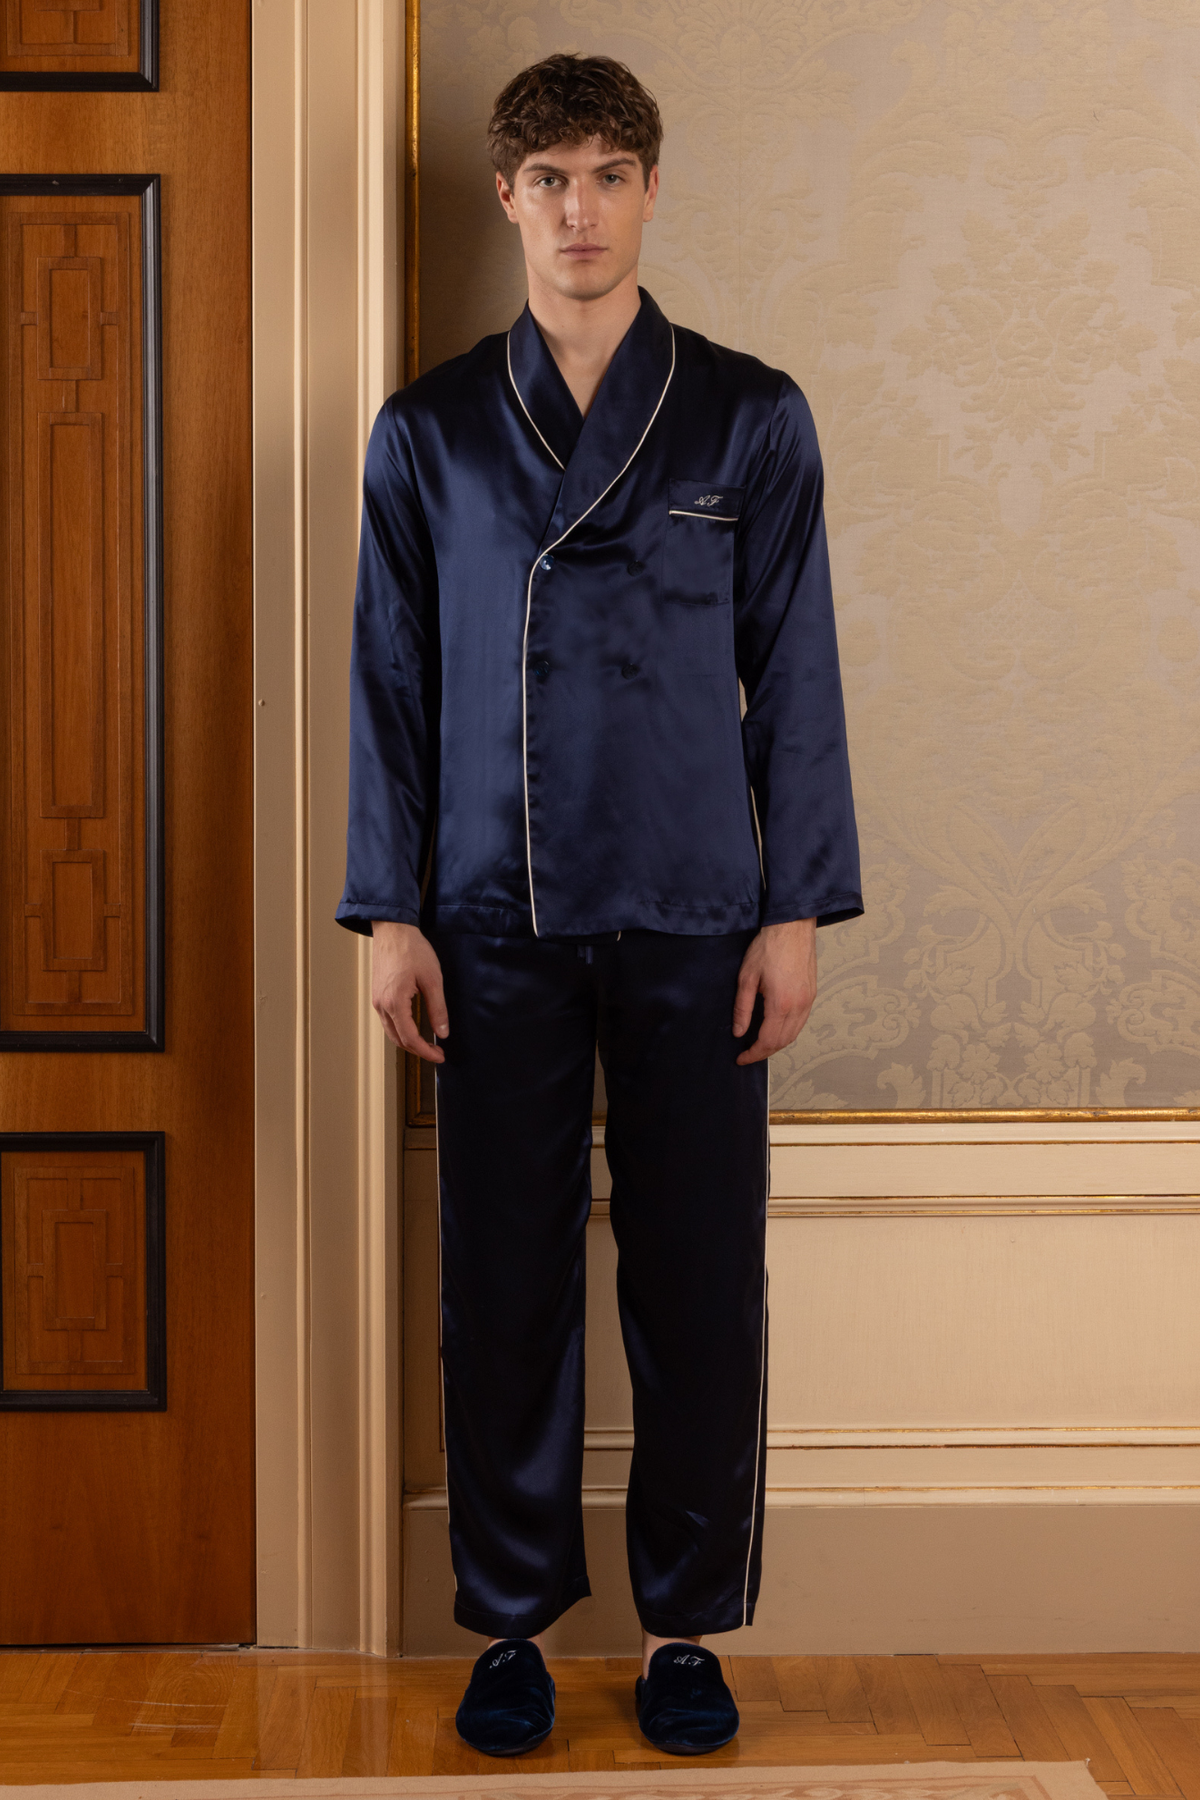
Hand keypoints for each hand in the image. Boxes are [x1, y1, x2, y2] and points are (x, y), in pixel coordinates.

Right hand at [370, 921, 447, 1061]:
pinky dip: (400, 1030)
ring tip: (427, 1044)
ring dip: (408, 1042)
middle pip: (398, 1039)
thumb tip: (442, 1033)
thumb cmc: (412, 950)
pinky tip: (413, 1028)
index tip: (439, 1056)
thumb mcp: (432, 979)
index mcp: (395, 1003)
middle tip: (437, 1053)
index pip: (410, 1038)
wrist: (393, 930)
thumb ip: (437, 1008)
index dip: (425, 1051)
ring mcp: (377, 1000)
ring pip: (391, 1032)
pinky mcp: (377, 995)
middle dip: (417, 1050)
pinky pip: (387, 1021)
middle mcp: (382, 1005)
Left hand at [733, 918, 816, 1065]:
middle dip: (764, 1052)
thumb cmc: (768, 947)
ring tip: (760, 1045)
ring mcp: (809, 1001)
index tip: (740, 1058)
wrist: (792, 926)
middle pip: (783, 1042)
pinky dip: (788, 1032)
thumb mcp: (746, 977)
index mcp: (781, 1004)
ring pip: (794, 1034)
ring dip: (777, 1044)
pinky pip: (801, 1022)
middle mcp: (799, 1006)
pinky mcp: (812, 994)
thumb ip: (743, 1008)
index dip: (753, 1054)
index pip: (767, 1041)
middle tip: (748, 1054)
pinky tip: (776, 1029)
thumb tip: (739, 1032)